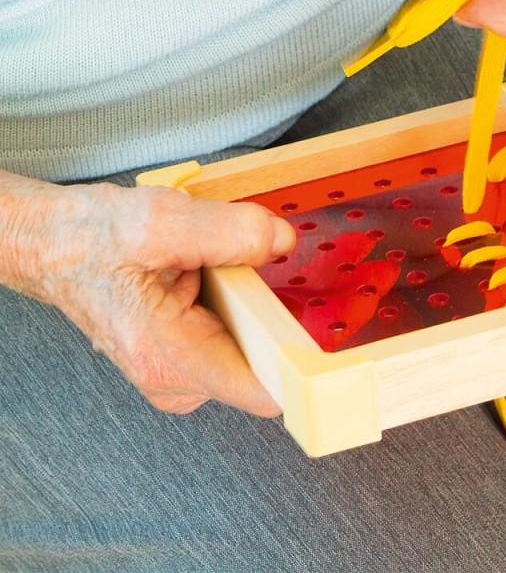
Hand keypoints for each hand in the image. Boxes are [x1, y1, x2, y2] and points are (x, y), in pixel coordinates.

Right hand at [5, 176, 294, 415]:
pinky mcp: (191, 356)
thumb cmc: (92, 241)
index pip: (266, 389)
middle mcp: (180, 379)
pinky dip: (241, 302)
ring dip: (255, 302)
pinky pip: (241, 334)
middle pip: (268, 356)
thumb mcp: (160, 221)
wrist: (57, 245)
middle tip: (254, 269)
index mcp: (172, 359)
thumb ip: (231, 231)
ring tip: (221, 268)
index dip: (307, 367)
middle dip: (276, 312)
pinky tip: (214, 276)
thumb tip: (283, 241)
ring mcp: (186, 371)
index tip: (342, 347)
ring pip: (256, 342)